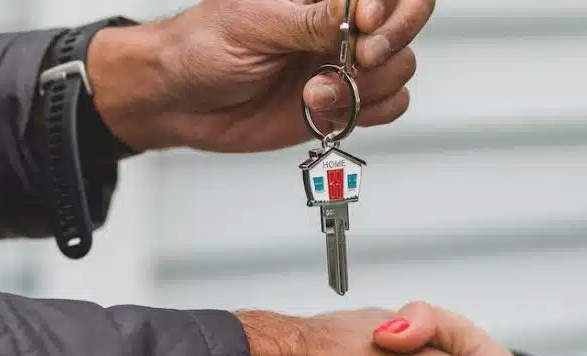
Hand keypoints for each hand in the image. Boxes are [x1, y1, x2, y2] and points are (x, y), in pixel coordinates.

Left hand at [86, 0, 429, 152]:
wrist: (180, 101)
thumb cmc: (202, 48)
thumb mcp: (255, 25)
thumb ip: (312, 20)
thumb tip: (361, 9)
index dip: (389, 8)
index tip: (364, 25)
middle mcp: (341, 24)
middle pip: (406, 23)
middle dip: (389, 46)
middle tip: (357, 62)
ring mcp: (344, 63)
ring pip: (399, 69)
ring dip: (363, 89)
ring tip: (313, 94)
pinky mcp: (342, 103)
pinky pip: (388, 106)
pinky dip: (365, 114)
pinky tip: (322, 112)